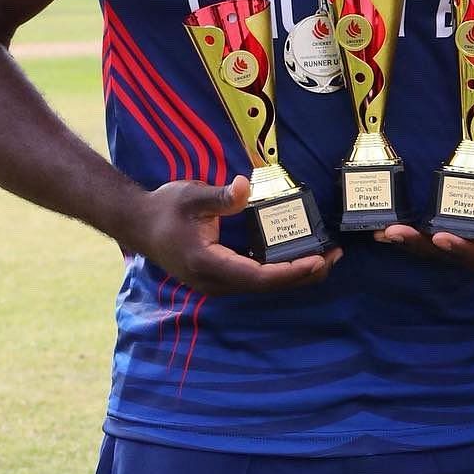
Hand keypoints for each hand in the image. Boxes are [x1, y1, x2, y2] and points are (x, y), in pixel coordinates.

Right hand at [129, 176, 341, 293]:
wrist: (138, 223)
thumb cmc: (165, 208)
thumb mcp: (191, 195)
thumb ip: (219, 196)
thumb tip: (243, 188)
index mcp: (208, 264)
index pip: (257, 276)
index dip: (289, 272)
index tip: (317, 261)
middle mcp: (214, 281)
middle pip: (266, 286)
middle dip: (302, 274)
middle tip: (335, 258)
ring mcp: (216, 281)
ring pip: (262, 285)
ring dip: (294, 274)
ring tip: (326, 259)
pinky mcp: (219, 276)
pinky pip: (254, 278)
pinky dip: (279, 270)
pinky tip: (298, 258)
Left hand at [373, 162, 473, 273]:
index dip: (464, 250)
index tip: (442, 238)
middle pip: (457, 258)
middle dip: (426, 247)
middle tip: (396, 234)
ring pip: (443, 253)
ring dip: (414, 244)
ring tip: (385, 232)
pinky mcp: (466, 238)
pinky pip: (439, 241)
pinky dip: (417, 235)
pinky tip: (391, 228)